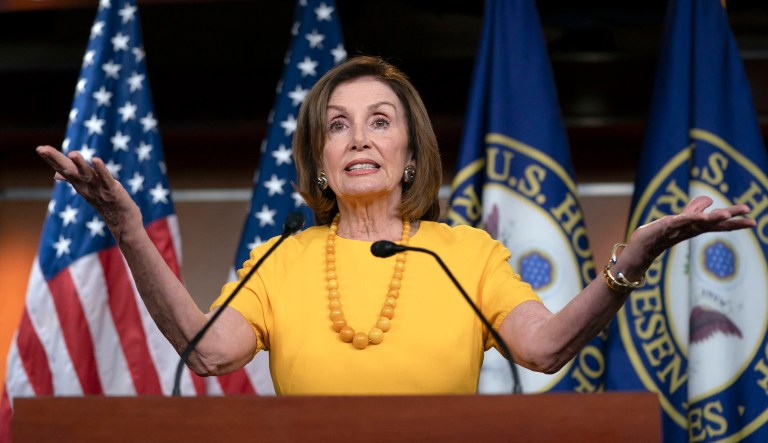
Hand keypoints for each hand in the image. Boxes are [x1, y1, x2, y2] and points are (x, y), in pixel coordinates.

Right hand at [36, 145, 141, 239]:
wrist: (124, 224)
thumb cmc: (107, 204)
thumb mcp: (87, 190)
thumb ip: (73, 180)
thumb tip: (56, 174)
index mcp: (80, 185)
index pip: (63, 170)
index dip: (52, 160)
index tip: (39, 148)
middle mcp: (86, 187)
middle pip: (69, 171)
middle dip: (56, 159)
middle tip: (42, 149)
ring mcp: (98, 190)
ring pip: (87, 175)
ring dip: (79, 164)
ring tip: (72, 153)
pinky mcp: (113, 192)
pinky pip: (106, 180)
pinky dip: (101, 170)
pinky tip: (96, 159)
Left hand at [629, 195, 755, 267]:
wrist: (641, 248)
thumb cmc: (661, 233)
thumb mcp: (681, 218)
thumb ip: (695, 209)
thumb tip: (710, 200)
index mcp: (696, 228)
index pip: (719, 225)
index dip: (735, 222)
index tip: (753, 221)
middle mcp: (690, 229)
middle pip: (713, 223)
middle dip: (731, 220)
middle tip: (750, 218)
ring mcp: (679, 228)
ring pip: (699, 223)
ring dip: (712, 218)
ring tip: (725, 214)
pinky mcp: (666, 226)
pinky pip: (680, 222)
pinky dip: (690, 219)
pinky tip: (700, 217)